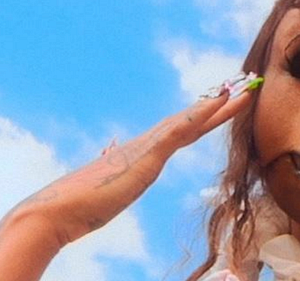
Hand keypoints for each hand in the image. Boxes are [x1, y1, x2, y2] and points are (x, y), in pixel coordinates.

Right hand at [0, 82, 254, 280]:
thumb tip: (110, 148)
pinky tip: (217, 103)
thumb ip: (112, 165)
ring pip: (190, 120)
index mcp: (142, 152)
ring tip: (241, 89)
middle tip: (245, 86)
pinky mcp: (145, 157)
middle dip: (220, 105)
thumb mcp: (107, 184)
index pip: (182, 130)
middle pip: (192, 120)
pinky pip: (177, 131)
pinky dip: (199, 115)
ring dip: (217, 105)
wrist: (54, 213)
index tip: (224, 101)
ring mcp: (147, 149)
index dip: (205, 116)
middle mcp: (147, 144)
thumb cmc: (79, 204)